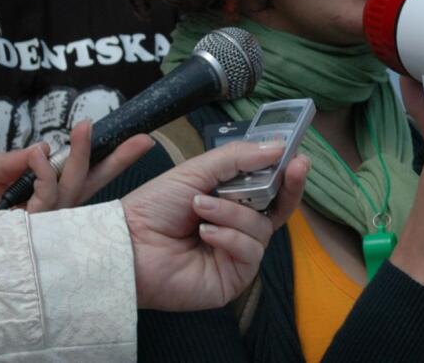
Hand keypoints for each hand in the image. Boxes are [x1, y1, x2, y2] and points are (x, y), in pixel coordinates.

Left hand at [0, 121, 154, 211]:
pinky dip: (44, 174)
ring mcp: (41, 225)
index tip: (136, 140)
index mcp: (39, 197)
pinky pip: (48, 199)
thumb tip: (45, 149)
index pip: (79, 176)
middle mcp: (46, 213)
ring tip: (85, 128)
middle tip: (143, 140)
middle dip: (117, 161)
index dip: (106, 158)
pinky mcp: (30, 232)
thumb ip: (17, 161)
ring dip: (79, 156)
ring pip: (72, 190)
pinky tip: (38, 155)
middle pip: (89, 185)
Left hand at [120, 141, 309, 310]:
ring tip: (201, 208)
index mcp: (231, 200)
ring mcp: (236, 253)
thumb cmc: (154, 207)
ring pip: (262, 228)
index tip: (297, 155)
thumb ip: (238, 157)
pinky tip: (205, 234)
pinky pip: (250, 252)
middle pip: (279, 208)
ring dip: (233, 213)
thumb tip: (279, 146)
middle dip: (289, 187)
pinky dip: (229, 237)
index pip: (270, 186)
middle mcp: (238, 227)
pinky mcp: (233, 277)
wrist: (126, 243)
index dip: (287, 172)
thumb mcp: (196, 170)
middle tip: (296, 167)